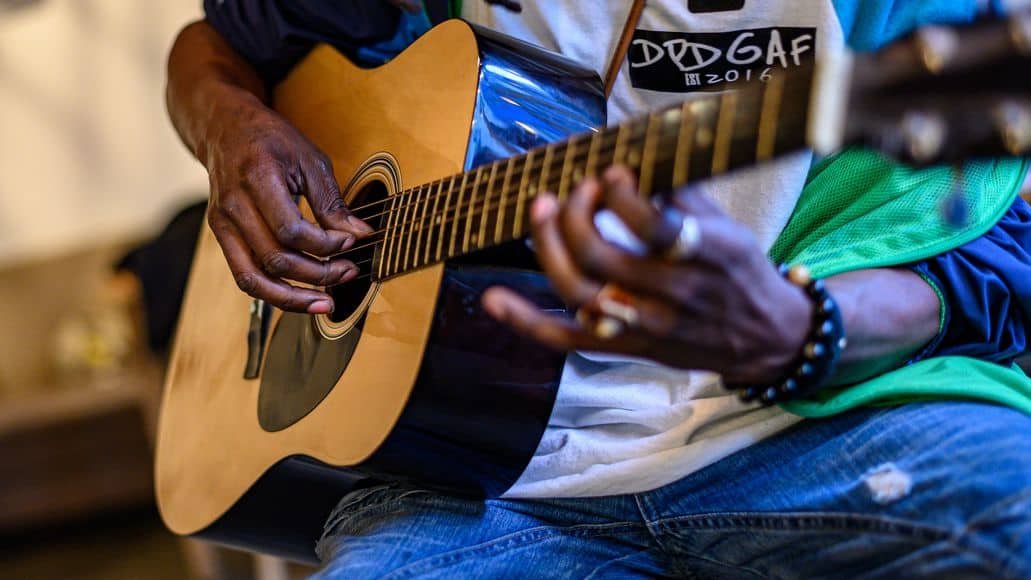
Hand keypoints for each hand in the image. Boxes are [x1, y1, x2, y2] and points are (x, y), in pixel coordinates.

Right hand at [203, 95, 371, 313]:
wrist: (225, 127)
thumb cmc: (271, 140)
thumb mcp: (309, 159)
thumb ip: (332, 201)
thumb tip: (359, 235)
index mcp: (256, 179)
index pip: (291, 230)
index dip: (325, 245)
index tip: (350, 243)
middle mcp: (233, 206)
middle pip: (274, 259)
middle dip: (317, 274)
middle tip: (348, 272)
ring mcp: (222, 224)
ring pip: (254, 279)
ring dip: (292, 298)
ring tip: (325, 304)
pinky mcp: (222, 237)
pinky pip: (244, 277)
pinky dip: (272, 292)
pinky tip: (300, 297)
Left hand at [482, 166, 812, 385]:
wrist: (764, 338)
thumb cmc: (739, 270)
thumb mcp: (725, 225)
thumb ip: (681, 192)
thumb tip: (636, 152)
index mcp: (702, 258)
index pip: (654, 228)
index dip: (622, 197)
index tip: (609, 171)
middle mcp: (670, 296)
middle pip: (601, 257)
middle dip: (575, 214)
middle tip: (574, 187)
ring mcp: (643, 325)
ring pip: (578, 293)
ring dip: (548, 248)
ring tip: (541, 208)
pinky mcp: (625, 347)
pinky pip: (566, 340)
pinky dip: (526, 321)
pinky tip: (494, 298)